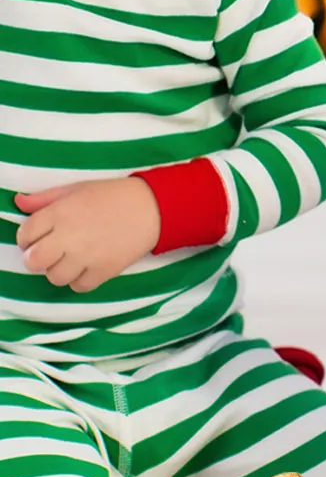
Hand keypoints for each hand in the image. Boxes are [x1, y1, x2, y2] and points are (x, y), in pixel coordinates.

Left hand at [15, 178, 160, 291]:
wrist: (154, 207)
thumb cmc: (114, 195)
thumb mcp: (77, 189)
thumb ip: (45, 198)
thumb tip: (19, 203)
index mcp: (60, 212)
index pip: (25, 235)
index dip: (28, 238)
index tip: (40, 237)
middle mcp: (69, 235)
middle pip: (34, 261)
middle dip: (37, 259)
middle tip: (52, 253)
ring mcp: (87, 255)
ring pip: (54, 277)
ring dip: (60, 271)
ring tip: (73, 260)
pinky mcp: (104, 270)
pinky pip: (79, 286)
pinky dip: (80, 280)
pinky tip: (88, 268)